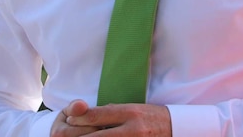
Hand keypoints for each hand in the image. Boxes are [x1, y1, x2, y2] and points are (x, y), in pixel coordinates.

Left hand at [51, 99, 171, 136]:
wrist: (176, 129)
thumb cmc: (153, 117)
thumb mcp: (135, 108)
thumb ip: (113, 111)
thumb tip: (89, 115)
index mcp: (130, 112)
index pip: (98, 115)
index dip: (80, 118)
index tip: (69, 119)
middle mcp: (131, 128)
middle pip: (96, 135)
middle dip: (78, 135)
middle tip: (66, 133)